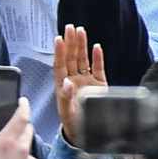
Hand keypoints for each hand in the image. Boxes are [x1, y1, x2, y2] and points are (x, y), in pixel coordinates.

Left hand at [53, 24, 106, 143]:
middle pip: (71, 57)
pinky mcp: (98, 83)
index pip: (60, 64)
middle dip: (70, 42)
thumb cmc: (71, 121)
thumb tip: (67, 82)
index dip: (59, 51)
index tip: (58, 39)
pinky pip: (98, 68)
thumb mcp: (66, 111)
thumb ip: (65, 96)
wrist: (85, 131)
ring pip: (83, 59)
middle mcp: (73, 79)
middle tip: (69, 27)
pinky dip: (97, 58)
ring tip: (80, 31)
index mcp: (62, 84)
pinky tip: (96, 47)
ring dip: (82, 46)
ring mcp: (85, 80)